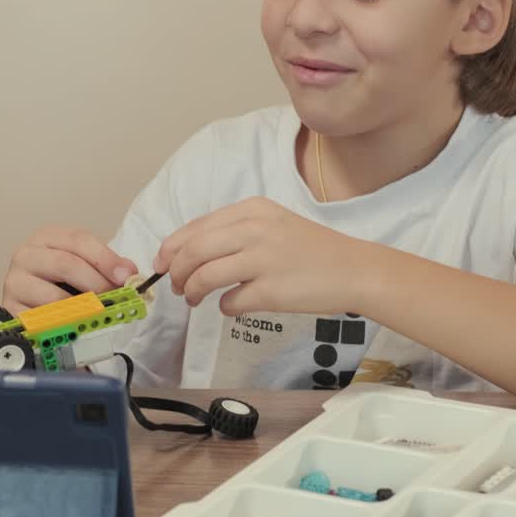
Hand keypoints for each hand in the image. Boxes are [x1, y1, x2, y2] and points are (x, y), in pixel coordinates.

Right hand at [2, 226, 139, 313]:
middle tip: (116, 297)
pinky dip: (63, 326)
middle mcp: (26, 255)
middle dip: (97, 282)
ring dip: (83, 308)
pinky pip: (42, 321)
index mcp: (47, 237)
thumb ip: (106, 267)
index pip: (79, 240)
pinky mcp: (10, 311)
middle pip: (66, 264)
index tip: (126, 275)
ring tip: (99, 315)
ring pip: (54, 296)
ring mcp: (14, 283)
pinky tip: (76, 327)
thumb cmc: (60, 283)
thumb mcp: (83, 266)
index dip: (105, 258)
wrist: (31, 306)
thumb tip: (129, 273)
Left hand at [155, 197, 367, 315]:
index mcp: (252, 209)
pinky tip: (232, 306)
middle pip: (193, 251)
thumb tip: (188, 252)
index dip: (171, 248)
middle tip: (174, 286)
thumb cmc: (312, 250)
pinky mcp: (270, 291)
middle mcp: (254, 229)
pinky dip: (224, 307)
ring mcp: (262, 260)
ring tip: (194, 300)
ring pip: (203, 276)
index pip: (195, 228)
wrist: (354, 270)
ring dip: (191, 291)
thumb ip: (235, 231)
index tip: (161, 264)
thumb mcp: (273, 224)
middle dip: (174, 271)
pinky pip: (229, 302)